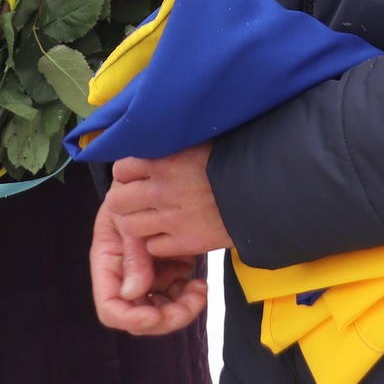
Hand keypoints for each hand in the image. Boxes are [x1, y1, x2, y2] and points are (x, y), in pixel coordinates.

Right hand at [91, 198, 206, 334]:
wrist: (153, 179)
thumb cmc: (130, 194)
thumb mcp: (126, 218)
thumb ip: (133, 254)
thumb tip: (133, 293)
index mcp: (109, 268)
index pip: (111, 308)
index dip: (130, 318)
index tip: (154, 316)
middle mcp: (127, 279)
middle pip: (141, 318)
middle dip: (166, 318)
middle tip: (190, 303)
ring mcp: (150, 278)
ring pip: (163, 312)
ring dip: (183, 309)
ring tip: (200, 289)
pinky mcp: (170, 272)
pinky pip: (179, 297)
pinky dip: (190, 296)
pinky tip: (200, 283)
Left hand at [103, 143, 232, 259]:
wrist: (265, 191)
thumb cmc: (233, 161)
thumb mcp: (200, 141)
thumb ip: (172, 142)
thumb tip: (152, 135)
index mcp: (166, 159)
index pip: (121, 169)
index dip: (126, 175)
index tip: (136, 177)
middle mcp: (164, 189)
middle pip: (117, 201)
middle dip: (124, 202)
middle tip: (136, 201)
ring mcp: (174, 219)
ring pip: (130, 228)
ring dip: (137, 224)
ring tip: (151, 219)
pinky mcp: (186, 242)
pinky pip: (152, 247)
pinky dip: (157, 243)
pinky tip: (169, 233)